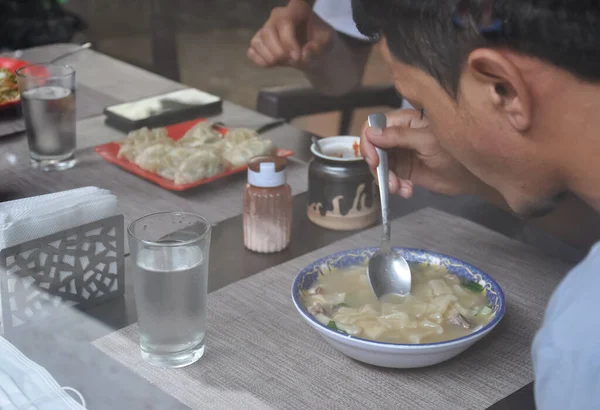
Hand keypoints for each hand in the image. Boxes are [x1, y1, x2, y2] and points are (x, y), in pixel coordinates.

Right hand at [247, 0, 333, 67]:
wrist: (313, 51)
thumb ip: (319, 47)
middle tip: (292, 61)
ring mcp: (266, 28)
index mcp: (296, 9)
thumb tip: (305, 52)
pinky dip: (260, 61)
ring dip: (269, 57)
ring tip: (283, 63)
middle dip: (278, 51)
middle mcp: (278, 15)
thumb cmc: (320, 42)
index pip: (285, 21)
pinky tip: (273, 64)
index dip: (288, 41)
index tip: (298, 56)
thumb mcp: (327, 43)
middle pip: (268, 31)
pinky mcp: (259, 42)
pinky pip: (252, 51)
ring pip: (257, 41)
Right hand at [360, 109, 485, 197]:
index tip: (375, 160)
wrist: (473, 176)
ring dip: (385, 179)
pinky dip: (394, 186)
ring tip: (399, 189)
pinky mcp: (404, 170)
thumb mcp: (426, 142)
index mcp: (405, 120)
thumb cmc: (456, 151)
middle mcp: (399, 135)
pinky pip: (389, 177)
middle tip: (387, 181)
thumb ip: (399, 136)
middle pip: (373, 147)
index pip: (375, 125)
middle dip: (378, 166)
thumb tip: (371, 133)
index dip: (369, 142)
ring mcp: (401, 153)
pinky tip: (406, 191)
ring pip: (379, 165)